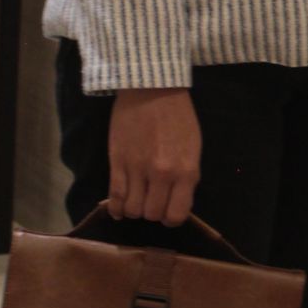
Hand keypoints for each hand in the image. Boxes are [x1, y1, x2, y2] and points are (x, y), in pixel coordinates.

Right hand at [107, 87, 200, 225]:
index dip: (171, 218)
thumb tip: (177, 201)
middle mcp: (162, 174)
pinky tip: (118, 210)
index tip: (167, 212)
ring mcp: (138, 169)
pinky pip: (114, 196)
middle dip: (152, 213)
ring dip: (134, 210)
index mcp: (186, 171)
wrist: (152, 89)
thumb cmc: (177, 116)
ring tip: (136, 200)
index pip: (176, 214)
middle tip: (151, 202)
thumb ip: (187, 177)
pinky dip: (115, 209)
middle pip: (152, 214)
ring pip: (133, 209)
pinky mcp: (117, 162)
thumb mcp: (193, 148)